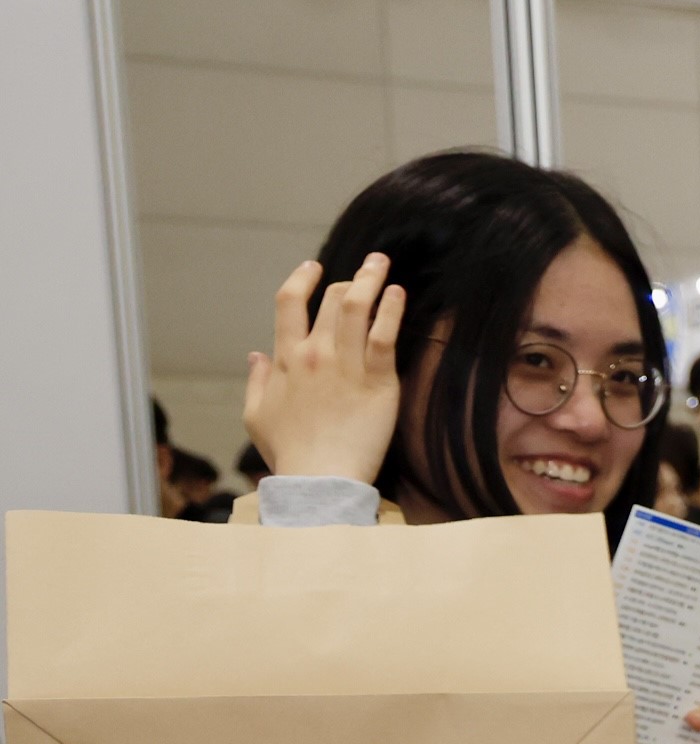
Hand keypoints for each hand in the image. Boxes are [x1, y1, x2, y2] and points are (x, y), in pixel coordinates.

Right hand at [245, 254, 407, 482]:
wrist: (320, 480)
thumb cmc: (289, 453)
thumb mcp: (256, 415)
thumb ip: (257, 381)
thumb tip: (255, 354)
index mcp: (285, 359)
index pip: (289, 303)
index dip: (302, 278)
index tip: (314, 267)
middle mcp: (315, 354)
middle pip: (331, 300)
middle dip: (349, 279)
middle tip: (367, 270)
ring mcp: (347, 365)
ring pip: (357, 307)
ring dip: (371, 280)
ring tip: (382, 264)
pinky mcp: (379, 381)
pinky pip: (385, 335)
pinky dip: (392, 309)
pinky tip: (399, 294)